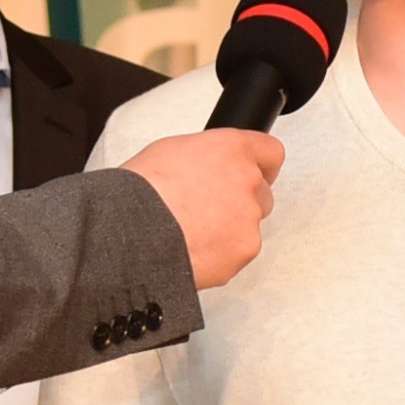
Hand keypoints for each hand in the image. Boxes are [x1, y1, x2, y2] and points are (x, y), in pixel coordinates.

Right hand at [123, 130, 283, 290]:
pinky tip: (194, 250)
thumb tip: (206, 167)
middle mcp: (247, 180)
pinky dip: (221, 255)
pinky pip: (238, 253)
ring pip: (250, 226)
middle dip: (241, 202)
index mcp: (232, 149)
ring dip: (230, 231)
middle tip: (209, 211)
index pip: (270, 152)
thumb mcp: (170, 152)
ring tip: (193, 234)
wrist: (133, 232)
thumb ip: (205, 157)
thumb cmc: (141, 192)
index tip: (256, 174)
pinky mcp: (245, 249)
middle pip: (262, 193)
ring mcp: (249, 217)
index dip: (261, 165)